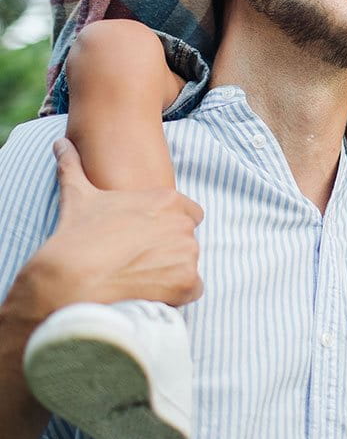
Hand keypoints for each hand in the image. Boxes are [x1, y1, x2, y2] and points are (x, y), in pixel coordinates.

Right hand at [25, 138, 203, 315]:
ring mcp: (187, 254)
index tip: (148, 239)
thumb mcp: (78, 195)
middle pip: (187, 240)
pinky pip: (193, 290)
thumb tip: (61, 143)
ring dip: (171, 273)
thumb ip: (74, 166)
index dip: (170, 227)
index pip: (189, 213)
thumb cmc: (76, 236)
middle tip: (138, 262)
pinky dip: (178, 295)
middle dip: (168, 251)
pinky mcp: (187, 282)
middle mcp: (183, 225)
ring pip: (188, 265)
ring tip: (138, 278)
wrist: (69, 279)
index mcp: (167, 201)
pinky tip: (151, 294)